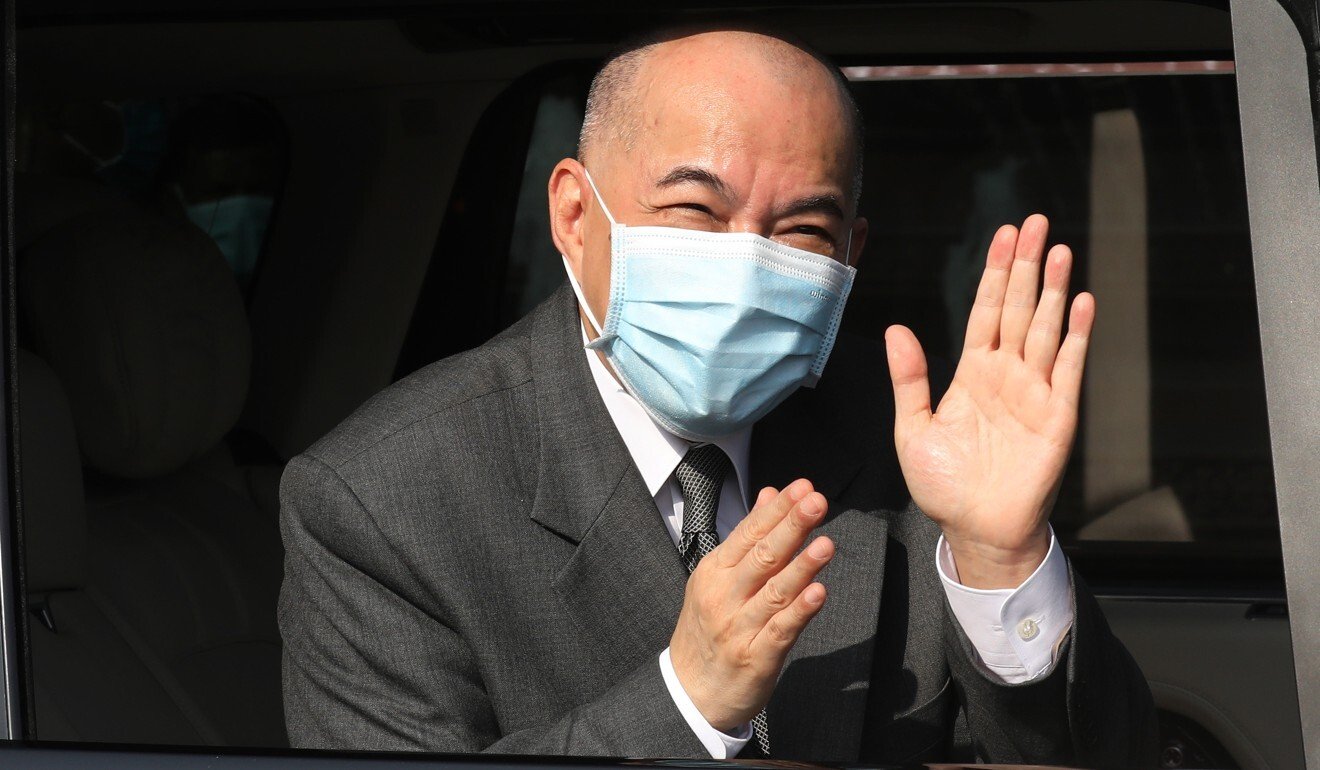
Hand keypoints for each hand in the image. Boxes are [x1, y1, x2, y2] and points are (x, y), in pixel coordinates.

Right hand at [668, 479, 833, 730]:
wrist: (689, 691)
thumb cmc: (708, 630)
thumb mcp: (717, 578)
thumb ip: (747, 538)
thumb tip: (768, 495)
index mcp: (715, 572)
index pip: (749, 533)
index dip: (777, 510)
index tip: (802, 488)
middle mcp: (725, 596)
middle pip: (762, 556)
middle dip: (791, 526)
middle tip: (816, 502)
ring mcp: (739, 627)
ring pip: (774, 592)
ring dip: (802, 567)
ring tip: (825, 544)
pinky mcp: (756, 658)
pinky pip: (780, 630)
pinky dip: (800, 611)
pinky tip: (818, 594)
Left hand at [884, 215, 1093, 588]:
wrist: (976, 530)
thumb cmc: (943, 485)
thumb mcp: (912, 429)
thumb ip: (909, 379)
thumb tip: (896, 329)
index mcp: (971, 374)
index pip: (984, 311)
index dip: (993, 273)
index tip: (1001, 235)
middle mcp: (1005, 375)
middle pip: (1017, 308)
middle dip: (1024, 265)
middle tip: (1032, 222)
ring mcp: (1034, 392)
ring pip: (1044, 328)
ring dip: (1052, 289)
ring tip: (1058, 249)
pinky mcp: (1057, 415)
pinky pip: (1068, 367)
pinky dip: (1076, 335)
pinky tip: (1081, 302)